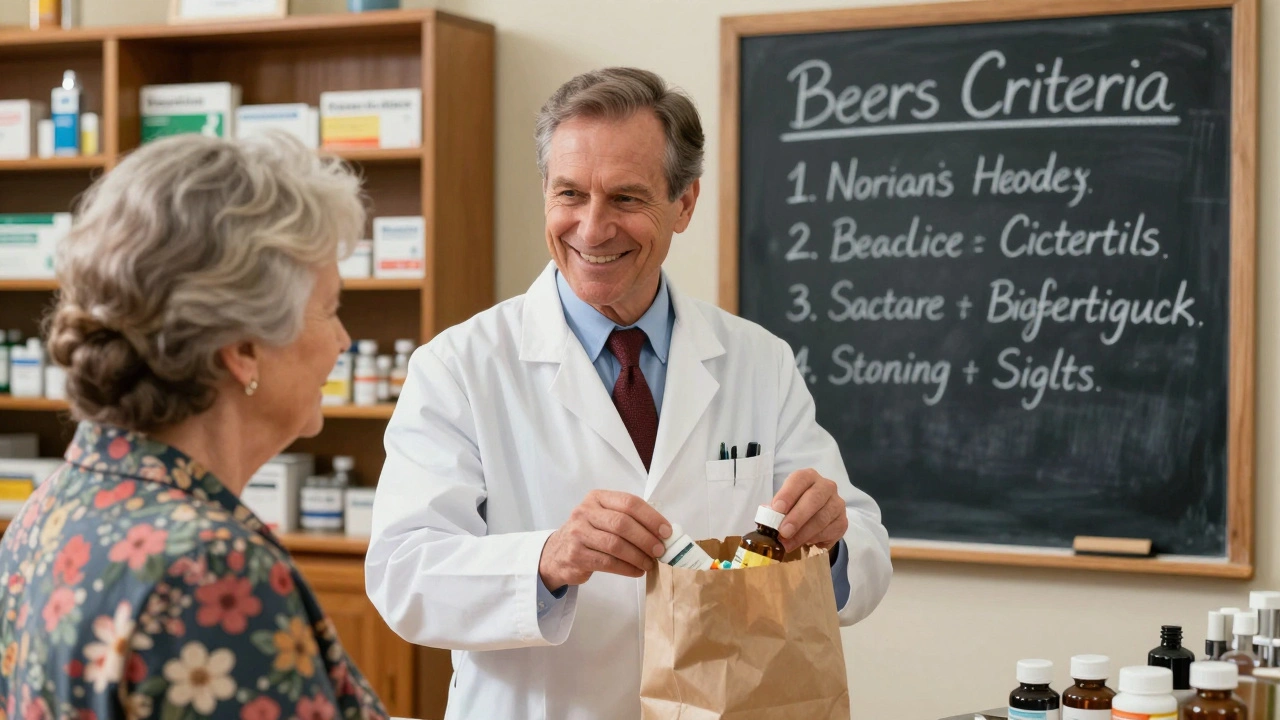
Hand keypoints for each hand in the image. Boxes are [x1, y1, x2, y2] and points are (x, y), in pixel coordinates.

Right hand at [539, 490, 670, 588]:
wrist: (557, 553)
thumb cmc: (589, 534)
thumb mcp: (603, 517)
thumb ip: (628, 519)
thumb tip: (662, 533)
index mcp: (597, 498)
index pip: (629, 502)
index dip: (651, 517)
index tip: (666, 532)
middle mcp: (585, 512)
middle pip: (622, 523)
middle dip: (646, 538)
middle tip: (660, 551)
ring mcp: (578, 533)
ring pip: (615, 544)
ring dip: (638, 556)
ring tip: (650, 563)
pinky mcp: (576, 555)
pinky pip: (608, 562)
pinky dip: (627, 568)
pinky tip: (637, 571)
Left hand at [770, 469, 847, 550]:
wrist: (814, 519)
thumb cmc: (794, 508)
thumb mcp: (783, 504)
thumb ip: (775, 509)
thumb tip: (767, 516)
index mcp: (808, 477)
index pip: (799, 480)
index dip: (788, 494)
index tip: (777, 509)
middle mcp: (826, 487)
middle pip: (813, 499)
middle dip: (796, 517)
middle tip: (783, 532)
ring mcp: (837, 504)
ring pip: (822, 518)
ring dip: (803, 534)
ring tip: (788, 544)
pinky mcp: (843, 522)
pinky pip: (829, 532)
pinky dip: (815, 539)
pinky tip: (804, 543)